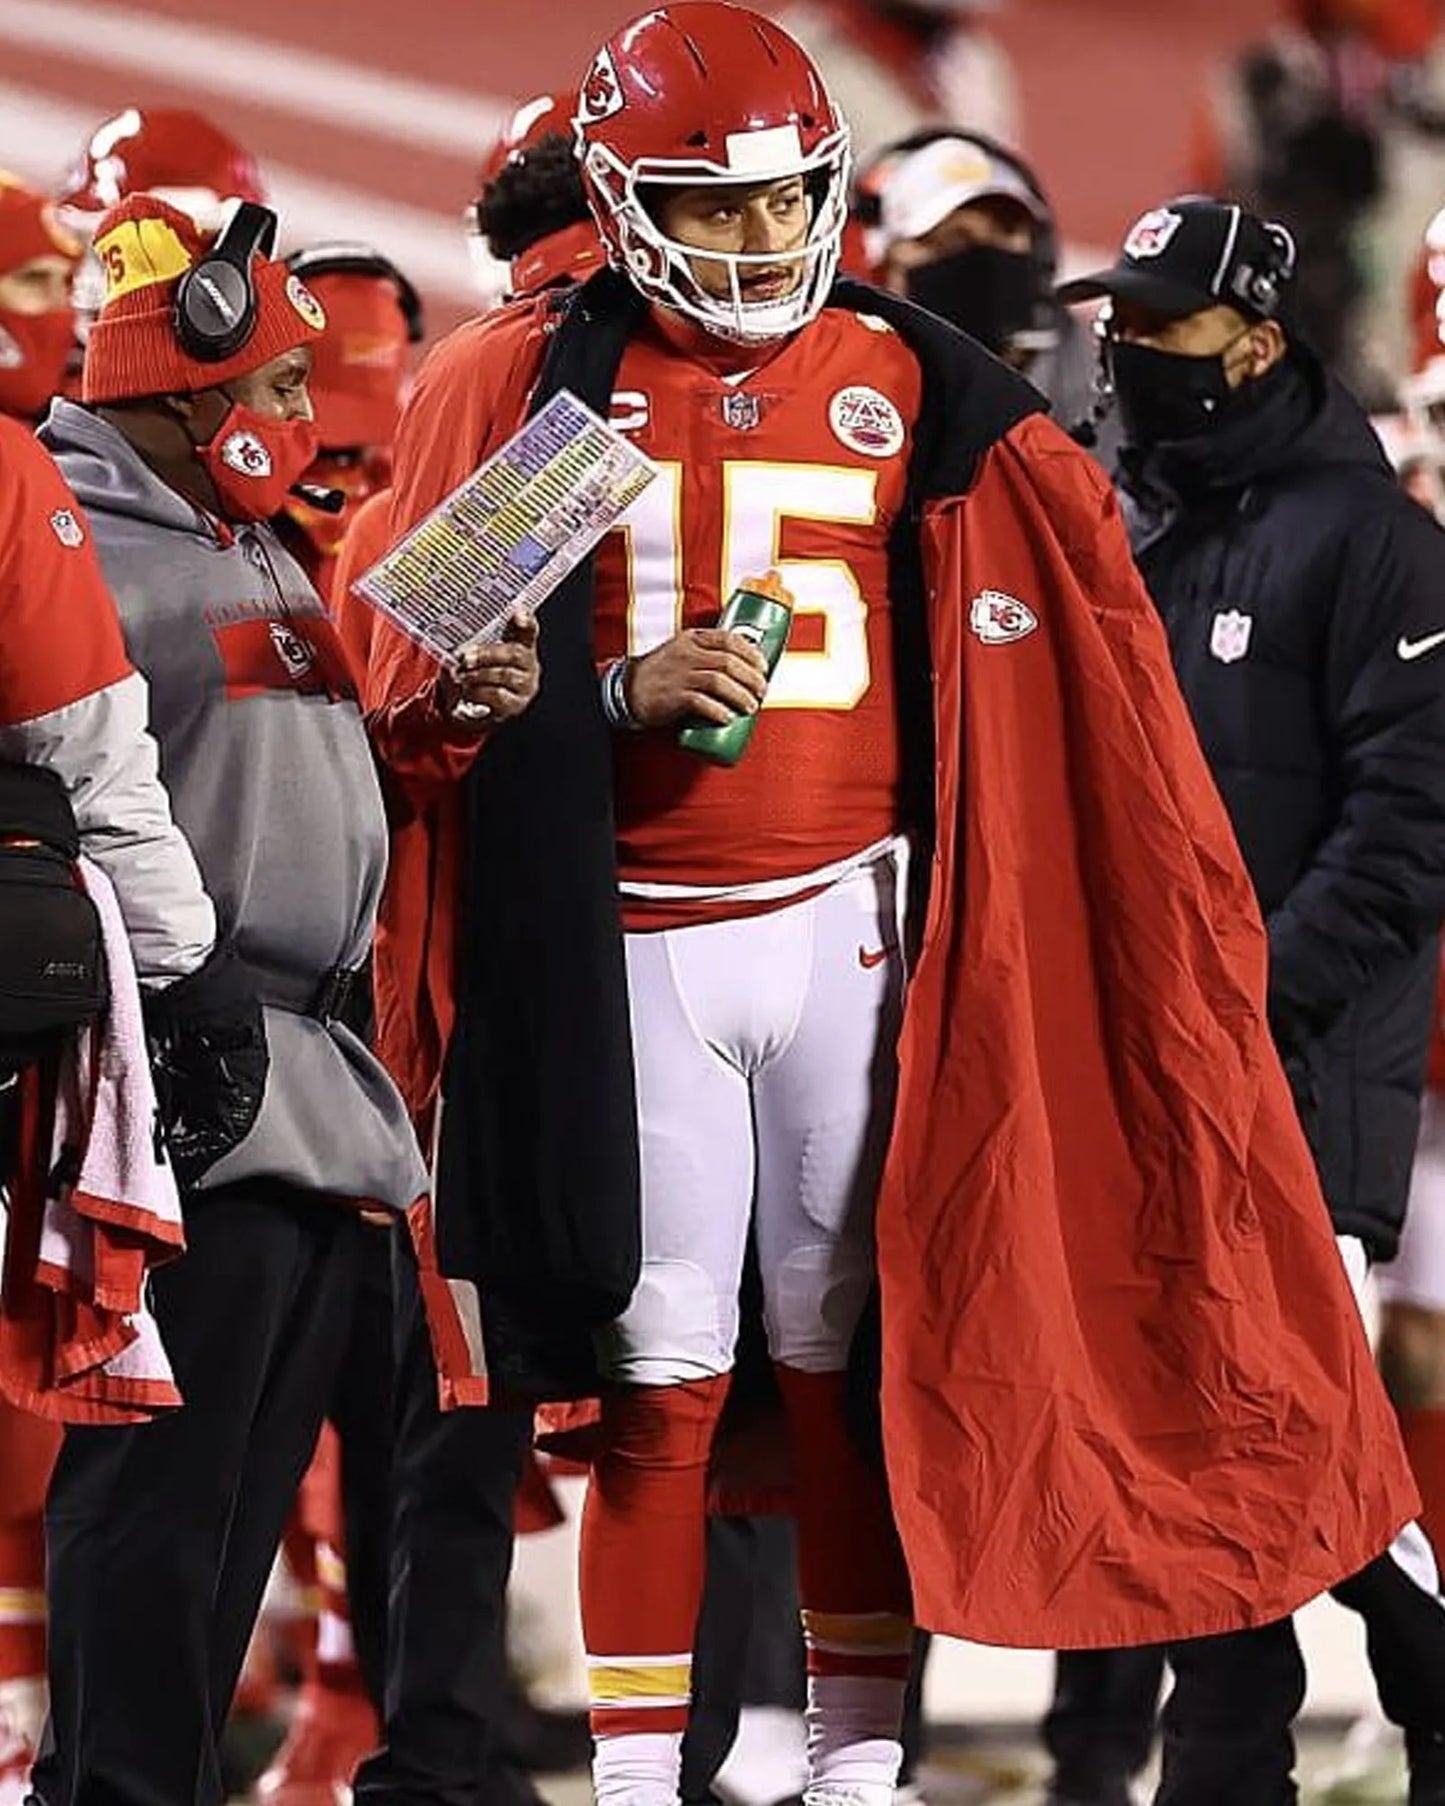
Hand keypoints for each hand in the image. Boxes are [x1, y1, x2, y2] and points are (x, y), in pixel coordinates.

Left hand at [443, 609, 540, 729]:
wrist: (474, 707)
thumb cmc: (479, 673)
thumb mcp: (478, 653)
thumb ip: (476, 641)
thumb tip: (462, 644)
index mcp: (521, 645)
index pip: (529, 630)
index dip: (526, 621)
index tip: (518, 613)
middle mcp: (529, 665)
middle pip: (514, 653)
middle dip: (486, 654)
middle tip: (465, 658)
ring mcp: (525, 686)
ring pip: (503, 675)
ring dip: (477, 675)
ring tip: (461, 676)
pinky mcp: (515, 705)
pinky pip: (497, 695)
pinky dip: (477, 692)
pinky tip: (466, 691)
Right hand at [625, 628, 767, 729]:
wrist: (628, 689)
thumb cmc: (662, 673)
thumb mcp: (683, 651)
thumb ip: (707, 653)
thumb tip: (745, 667)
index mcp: (692, 639)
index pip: (728, 639)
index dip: (751, 653)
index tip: (763, 667)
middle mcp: (687, 654)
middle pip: (729, 662)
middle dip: (752, 678)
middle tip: (762, 692)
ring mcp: (680, 675)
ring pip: (719, 682)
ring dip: (740, 696)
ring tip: (751, 707)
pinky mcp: (674, 697)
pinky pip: (702, 703)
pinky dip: (719, 711)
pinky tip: (728, 718)